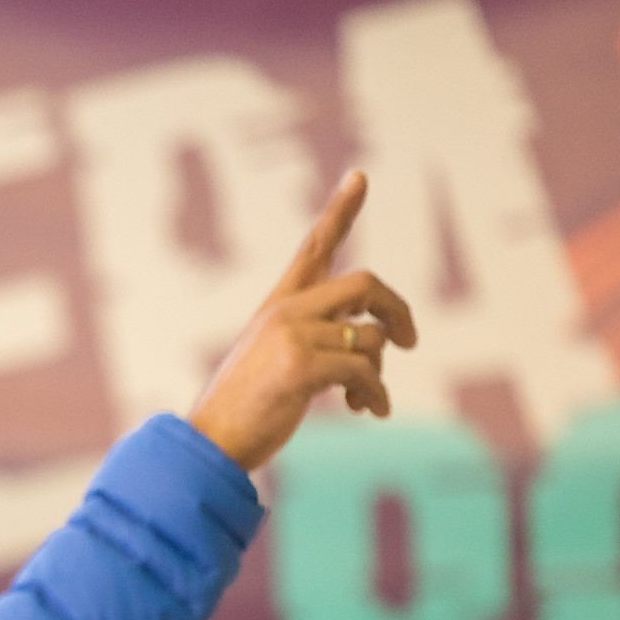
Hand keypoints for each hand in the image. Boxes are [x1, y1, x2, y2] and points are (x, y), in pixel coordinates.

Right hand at [187, 171, 417, 471]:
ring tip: (366, 401)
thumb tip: (375, 342)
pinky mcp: (301, 367)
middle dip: (398, 311)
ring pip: (370, 338)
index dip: (341, 210)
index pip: (314, 247)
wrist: (210, 443)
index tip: (360, 177)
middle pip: (365, 284)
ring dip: (380, 374)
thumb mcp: (274, 362)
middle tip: (410, 341)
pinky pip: (365, 371)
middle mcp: (285, 311)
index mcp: (277, 306)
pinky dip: (376, 395)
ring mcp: (292, 336)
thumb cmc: (244, 411)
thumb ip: (315, 340)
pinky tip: (370, 411)